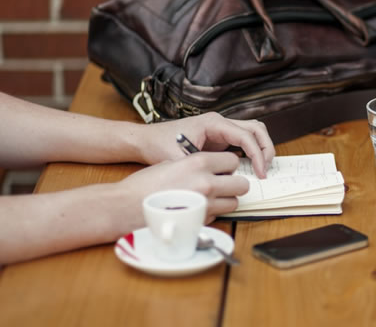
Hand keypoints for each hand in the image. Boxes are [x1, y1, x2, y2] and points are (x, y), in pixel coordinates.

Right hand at [119, 152, 248, 221]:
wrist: (126, 207)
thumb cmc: (144, 184)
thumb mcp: (171, 163)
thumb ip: (195, 165)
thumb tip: (211, 169)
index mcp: (199, 162)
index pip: (233, 160)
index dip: (228, 165)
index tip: (223, 169)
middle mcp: (207, 182)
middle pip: (242, 184)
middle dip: (234, 184)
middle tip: (224, 185)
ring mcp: (206, 204)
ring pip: (234, 203)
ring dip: (226, 200)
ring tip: (210, 198)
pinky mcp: (201, 221)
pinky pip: (218, 216)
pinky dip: (212, 213)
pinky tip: (197, 209)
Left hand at [137, 113, 274, 177]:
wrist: (146, 139)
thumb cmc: (159, 145)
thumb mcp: (180, 160)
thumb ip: (201, 169)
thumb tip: (222, 181)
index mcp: (213, 123)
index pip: (246, 136)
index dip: (257, 155)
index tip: (260, 173)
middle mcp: (220, 122)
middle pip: (256, 129)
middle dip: (266, 148)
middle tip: (266, 170)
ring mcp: (221, 129)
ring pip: (253, 132)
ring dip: (261, 148)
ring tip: (261, 168)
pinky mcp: (220, 137)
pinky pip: (244, 140)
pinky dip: (252, 152)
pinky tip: (249, 168)